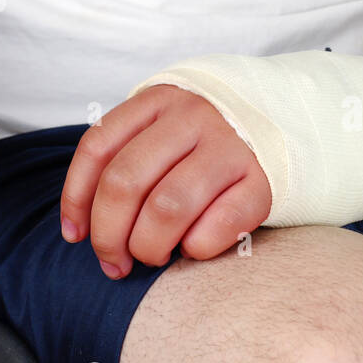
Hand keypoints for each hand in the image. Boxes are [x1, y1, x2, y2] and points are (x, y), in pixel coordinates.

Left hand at [60, 85, 271, 275]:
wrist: (286, 121)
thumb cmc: (206, 141)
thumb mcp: (163, 130)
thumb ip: (124, 161)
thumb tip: (79, 229)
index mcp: (158, 101)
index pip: (97, 149)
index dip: (76, 200)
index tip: (76, 236)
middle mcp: (193, 117)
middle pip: (125, 183)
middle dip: (109, 236)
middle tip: (115, 261)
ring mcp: (231, 146)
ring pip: (167, 208)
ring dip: (149, 246)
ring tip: (153, 256)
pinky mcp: (264, 180)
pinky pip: (218, 226)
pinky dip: (197, 248)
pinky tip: (194, 247)